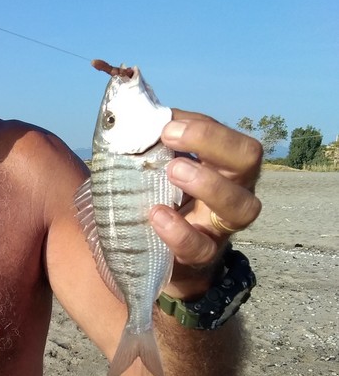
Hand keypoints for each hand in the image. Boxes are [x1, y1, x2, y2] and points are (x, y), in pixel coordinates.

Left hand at [151, 111, 262, 294]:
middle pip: (248, 159)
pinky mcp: (201, 258)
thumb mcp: (153, 170)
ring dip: (209, 184)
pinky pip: (201, 247)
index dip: (202, 126)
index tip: (165, 122)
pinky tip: (157, 215)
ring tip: (172, 171)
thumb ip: (147, 146)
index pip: (228, 136)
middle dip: (213, 141)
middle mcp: (233, 192)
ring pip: (242, 206)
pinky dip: (179, 231)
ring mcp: (220, 228)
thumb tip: (127, 114)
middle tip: (170, 135)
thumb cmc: (157, 201)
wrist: (154, 260)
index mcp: (222, 166)